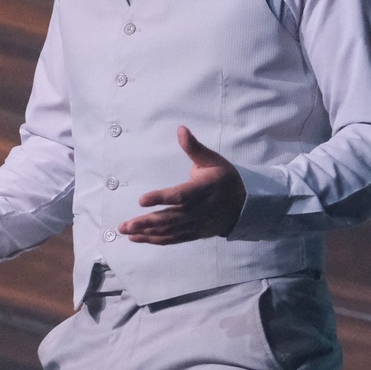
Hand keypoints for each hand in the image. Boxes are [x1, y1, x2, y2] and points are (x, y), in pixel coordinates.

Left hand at [118, 126, 246, 243]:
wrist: (244, 205)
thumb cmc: (224, 179)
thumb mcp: (212, 160)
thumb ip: (194, 148)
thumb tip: (180, 129)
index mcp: (202, 190)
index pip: (180, 196)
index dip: (161, 198)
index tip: (142, 200)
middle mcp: (198, 210)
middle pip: (170, 218)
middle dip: (146, 222)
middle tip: (125, 225)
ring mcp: (195, 224)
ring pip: (169, 231)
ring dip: (146, 232)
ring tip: (126, 231)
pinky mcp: (193, 233)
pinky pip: (172, 239)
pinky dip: (154, 240)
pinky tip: (137, 238)